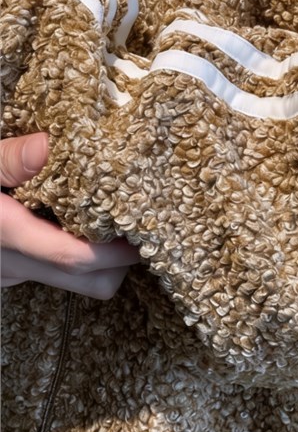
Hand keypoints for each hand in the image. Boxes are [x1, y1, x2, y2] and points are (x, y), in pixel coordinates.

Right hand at [0, 132, 142, 298]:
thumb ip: (7, 158)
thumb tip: (48, 147)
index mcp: (3, 235)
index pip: (75, 259)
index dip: (119, 250)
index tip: (148, 227)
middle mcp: (8, 266)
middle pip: (89, 284)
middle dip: (122, 261)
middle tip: (139, 221)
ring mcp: (5, 275)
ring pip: (73, 284)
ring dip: (99, 260)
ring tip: (111, 215)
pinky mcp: (3, 273)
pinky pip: (50, 274)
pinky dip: (71, 255)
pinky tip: (73, 219)